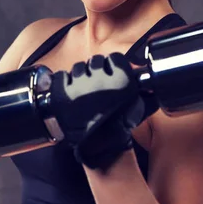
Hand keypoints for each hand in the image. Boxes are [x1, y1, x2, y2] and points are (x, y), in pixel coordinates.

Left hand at [50, 53, 149, 169]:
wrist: (96, 145)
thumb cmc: (117, 126)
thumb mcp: (137, 107)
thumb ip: (141, 88)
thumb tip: (138, 70)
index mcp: (122, 81)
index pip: (115, 58)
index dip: (112, 66)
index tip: (110, 74)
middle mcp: (101, 81)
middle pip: (96, 61)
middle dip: (96, 71)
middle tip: (96, 85)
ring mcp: (79, 86)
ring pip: (78, 67)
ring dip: (80, 76)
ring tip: (83, 92)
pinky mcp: (62, 92)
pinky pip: (61, 75)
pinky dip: (64, 82)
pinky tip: (71, 93)